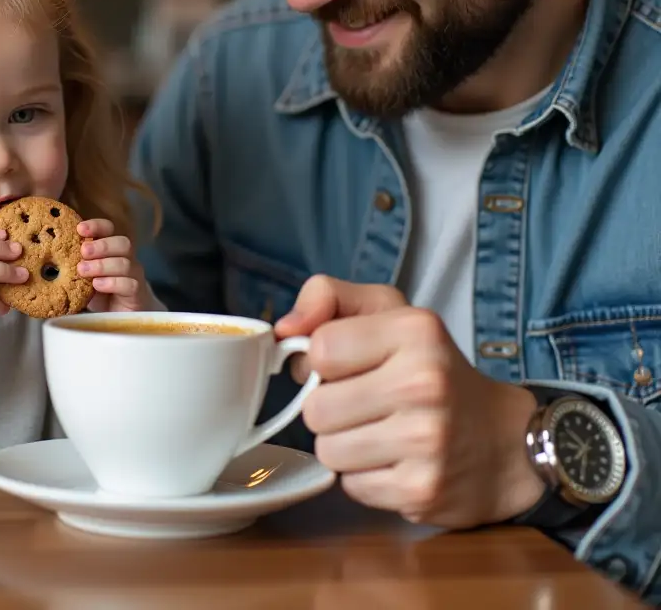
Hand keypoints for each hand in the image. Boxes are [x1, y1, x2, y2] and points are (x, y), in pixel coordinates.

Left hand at [76, 219, 155, 312]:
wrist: (119, 316)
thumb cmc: (98, 291)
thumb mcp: (83, 275)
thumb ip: (73, 263)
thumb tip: (47, 257)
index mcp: (112, 248)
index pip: (109, 229)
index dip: (96, 226)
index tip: (80, 229)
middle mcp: (126, 258)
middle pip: (122, 243)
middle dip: (101, 245)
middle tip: (83, 251)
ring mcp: (134, 275)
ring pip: (124, 263)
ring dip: (102, 265)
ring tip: (82, 270)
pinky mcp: (136, 294)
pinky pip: (129, 284)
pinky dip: (111, 282)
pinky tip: (97, 285)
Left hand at [275, 275, 543, 528]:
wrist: (504, 441)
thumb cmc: (432, 369)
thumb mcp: (389, 312)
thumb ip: (328, 298)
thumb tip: (284, 329)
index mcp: (413, 330)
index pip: (320, 348)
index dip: (320, 360)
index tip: (345, 364)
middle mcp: (423, 383)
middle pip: (315, 407)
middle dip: (330, 407)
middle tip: (364, 402)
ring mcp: (426, 441)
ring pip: (327, 450)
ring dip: (343, 444)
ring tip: (379, 431)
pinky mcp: (422, 490)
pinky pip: (351, 486)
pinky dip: (364, 477)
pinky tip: (394, 460)